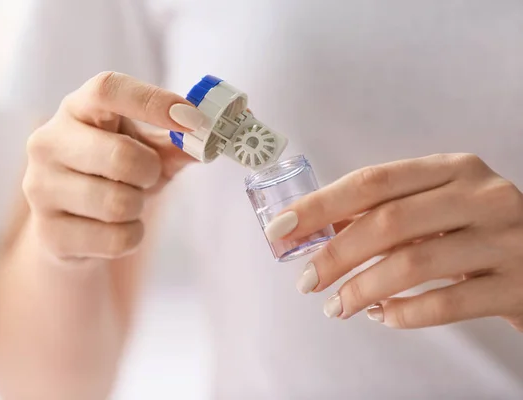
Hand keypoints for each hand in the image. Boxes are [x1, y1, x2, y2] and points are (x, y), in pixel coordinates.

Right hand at [23, 72, 204, 262]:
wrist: (72, 225)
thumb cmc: (113, 175)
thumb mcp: (146, 150)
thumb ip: (178, 142)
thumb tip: (213, 137)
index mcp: (76, 109)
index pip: (107, 89)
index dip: (152, 101)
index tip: (192, 118)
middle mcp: (48, 142)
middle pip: (120, 155)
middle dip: (149, 171)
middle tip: (147, 175)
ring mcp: (41, 188)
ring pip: (118, 204)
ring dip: (139, 206)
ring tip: (126, 200)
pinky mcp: (49, 233)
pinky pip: (116, 239)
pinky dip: (131, 236)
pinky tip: (116, 227)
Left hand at [265, 153, 522, 330]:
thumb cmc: (479, 230)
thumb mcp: (437, 207)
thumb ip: (385, 213)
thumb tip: (316, 228)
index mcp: (452, 169)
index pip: (372, 182)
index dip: (320, 205)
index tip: (280, 228)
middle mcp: (480, 196)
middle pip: (388, 222)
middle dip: (334, 254)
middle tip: (306, 280)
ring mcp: (504, 239)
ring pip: (413, 263)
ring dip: (361, 289)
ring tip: (335, 305)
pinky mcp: (516, 285)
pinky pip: (446, 303)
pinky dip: (403, 313)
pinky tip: (381, 316)